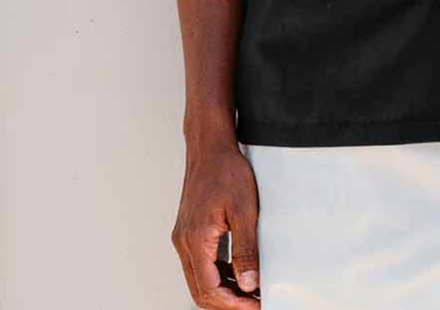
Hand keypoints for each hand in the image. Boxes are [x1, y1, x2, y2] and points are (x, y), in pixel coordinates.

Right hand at [171, 135, 262, 305]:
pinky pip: (199, 264)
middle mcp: (184, 242)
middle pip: (201, 291)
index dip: (234, 304)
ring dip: (223, 290)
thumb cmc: (226, 170)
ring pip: (199, 279)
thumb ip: (246, 249)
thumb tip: (248, 283)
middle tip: (253, 303)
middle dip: (227, 303)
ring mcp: (184, 237)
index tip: (255, 305)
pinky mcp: (189, 231)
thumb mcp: (244, 210)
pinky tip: (237, 271)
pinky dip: (217, 274)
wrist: (210, 146)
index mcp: (195, 240)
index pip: (210, 290)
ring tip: (250, 290)